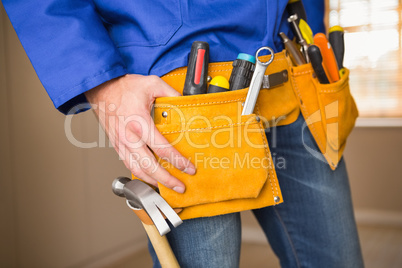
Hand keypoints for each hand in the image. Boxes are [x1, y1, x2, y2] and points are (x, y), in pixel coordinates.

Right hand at [85, 74, 195, 192]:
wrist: (100, 89)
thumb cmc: (124, 87)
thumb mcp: (152, 83)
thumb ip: (171, 93)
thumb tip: (187, 102)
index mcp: (140, 123)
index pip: (162, 148)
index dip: (178, 161)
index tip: (189, 169)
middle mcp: (129, 137)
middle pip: (149, 166)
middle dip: (166, 180)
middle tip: (180, 187)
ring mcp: (121, 143)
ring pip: (137, 170)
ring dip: (153, 182)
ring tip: (167, 188)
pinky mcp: (117, 146)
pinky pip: (128, 165)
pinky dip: (140, 175)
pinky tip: (150, 178)